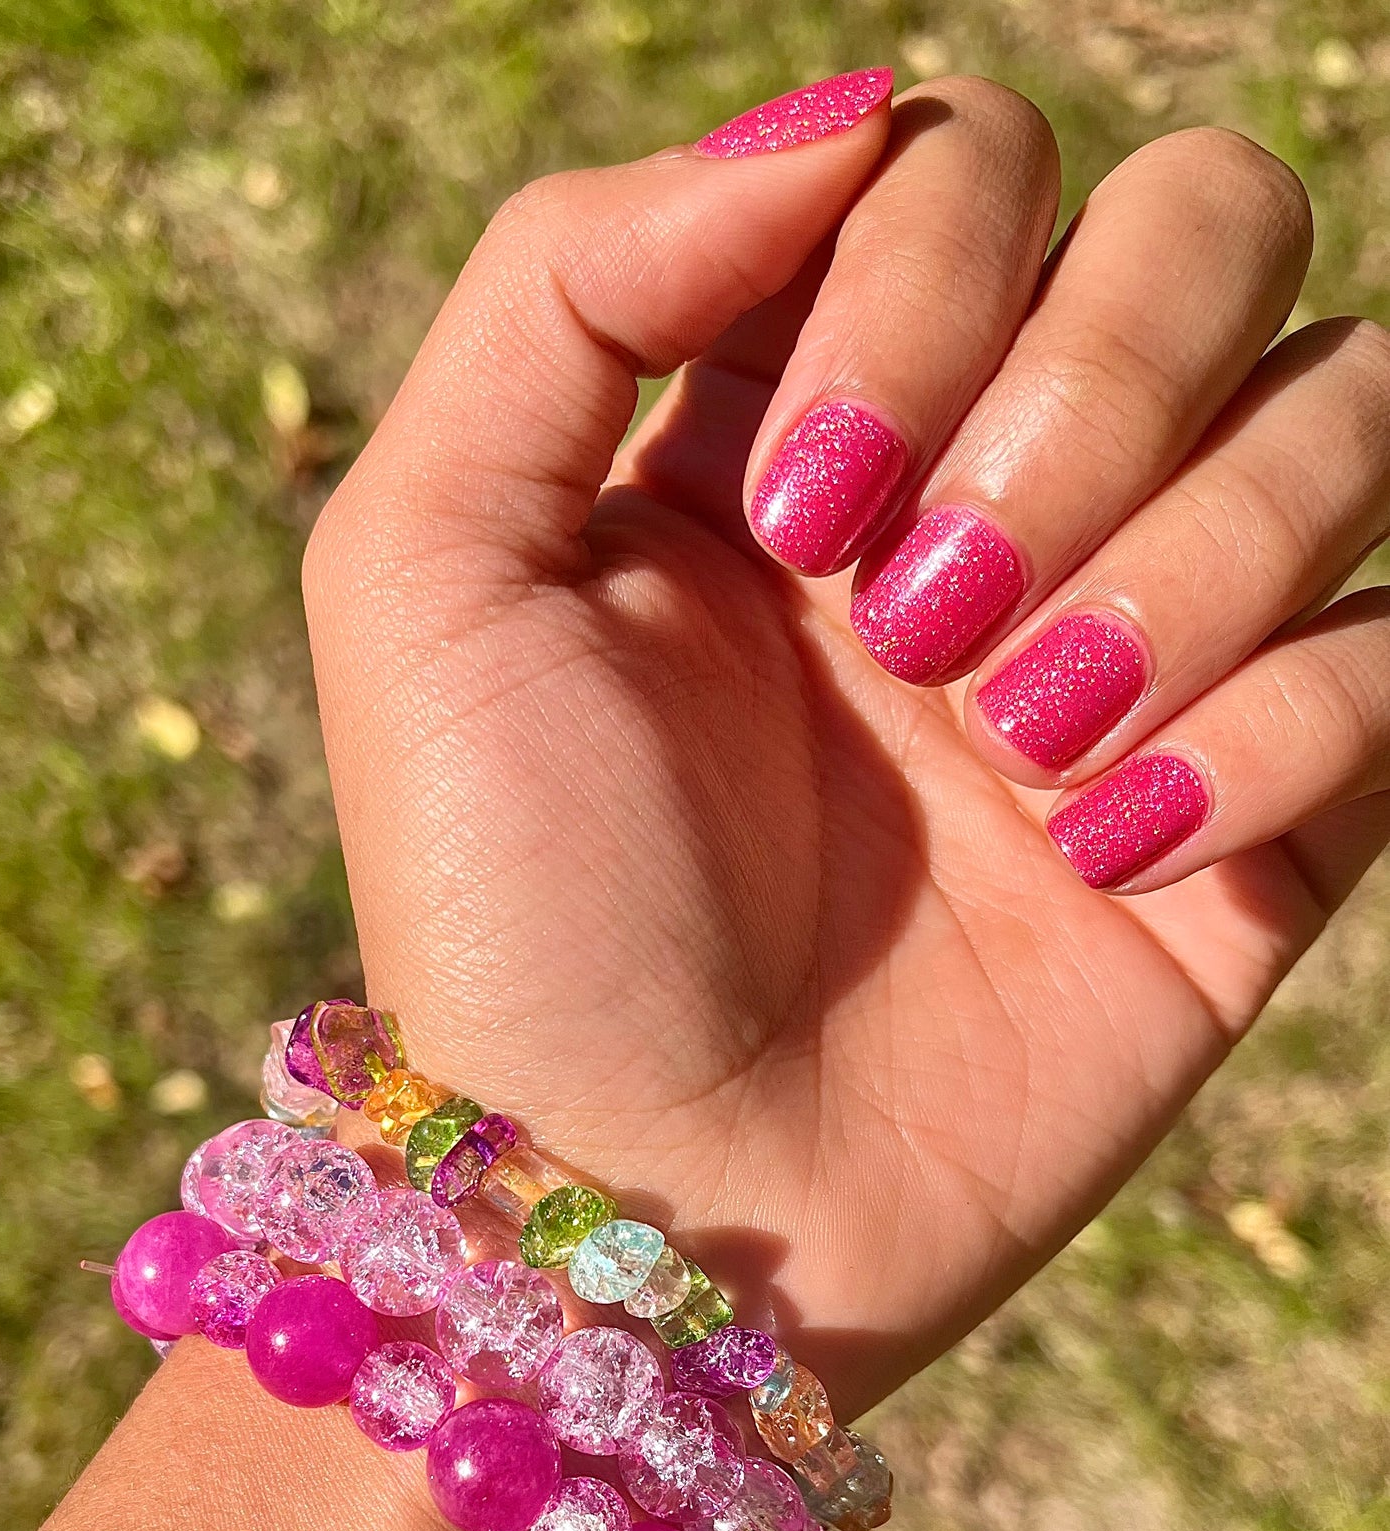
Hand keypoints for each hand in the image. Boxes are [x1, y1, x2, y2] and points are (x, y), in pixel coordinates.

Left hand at [305, 71, 1389, 1418]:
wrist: (641, 1209)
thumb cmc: (510, 906)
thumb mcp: (428, 562)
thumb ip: (576, 278)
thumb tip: (839, 123)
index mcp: (799, 414)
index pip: (975, 157)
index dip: (927, 275)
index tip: (803, 504)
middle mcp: (990, 500)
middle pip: (1208, 222)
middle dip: (1092, 388)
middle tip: (925, 613)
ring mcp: (1136, 652)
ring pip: (1345, 408)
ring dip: (1195, 555)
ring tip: (1016, 745)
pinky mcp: (1254, 821)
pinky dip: (1280, 729)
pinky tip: (1108, 857)